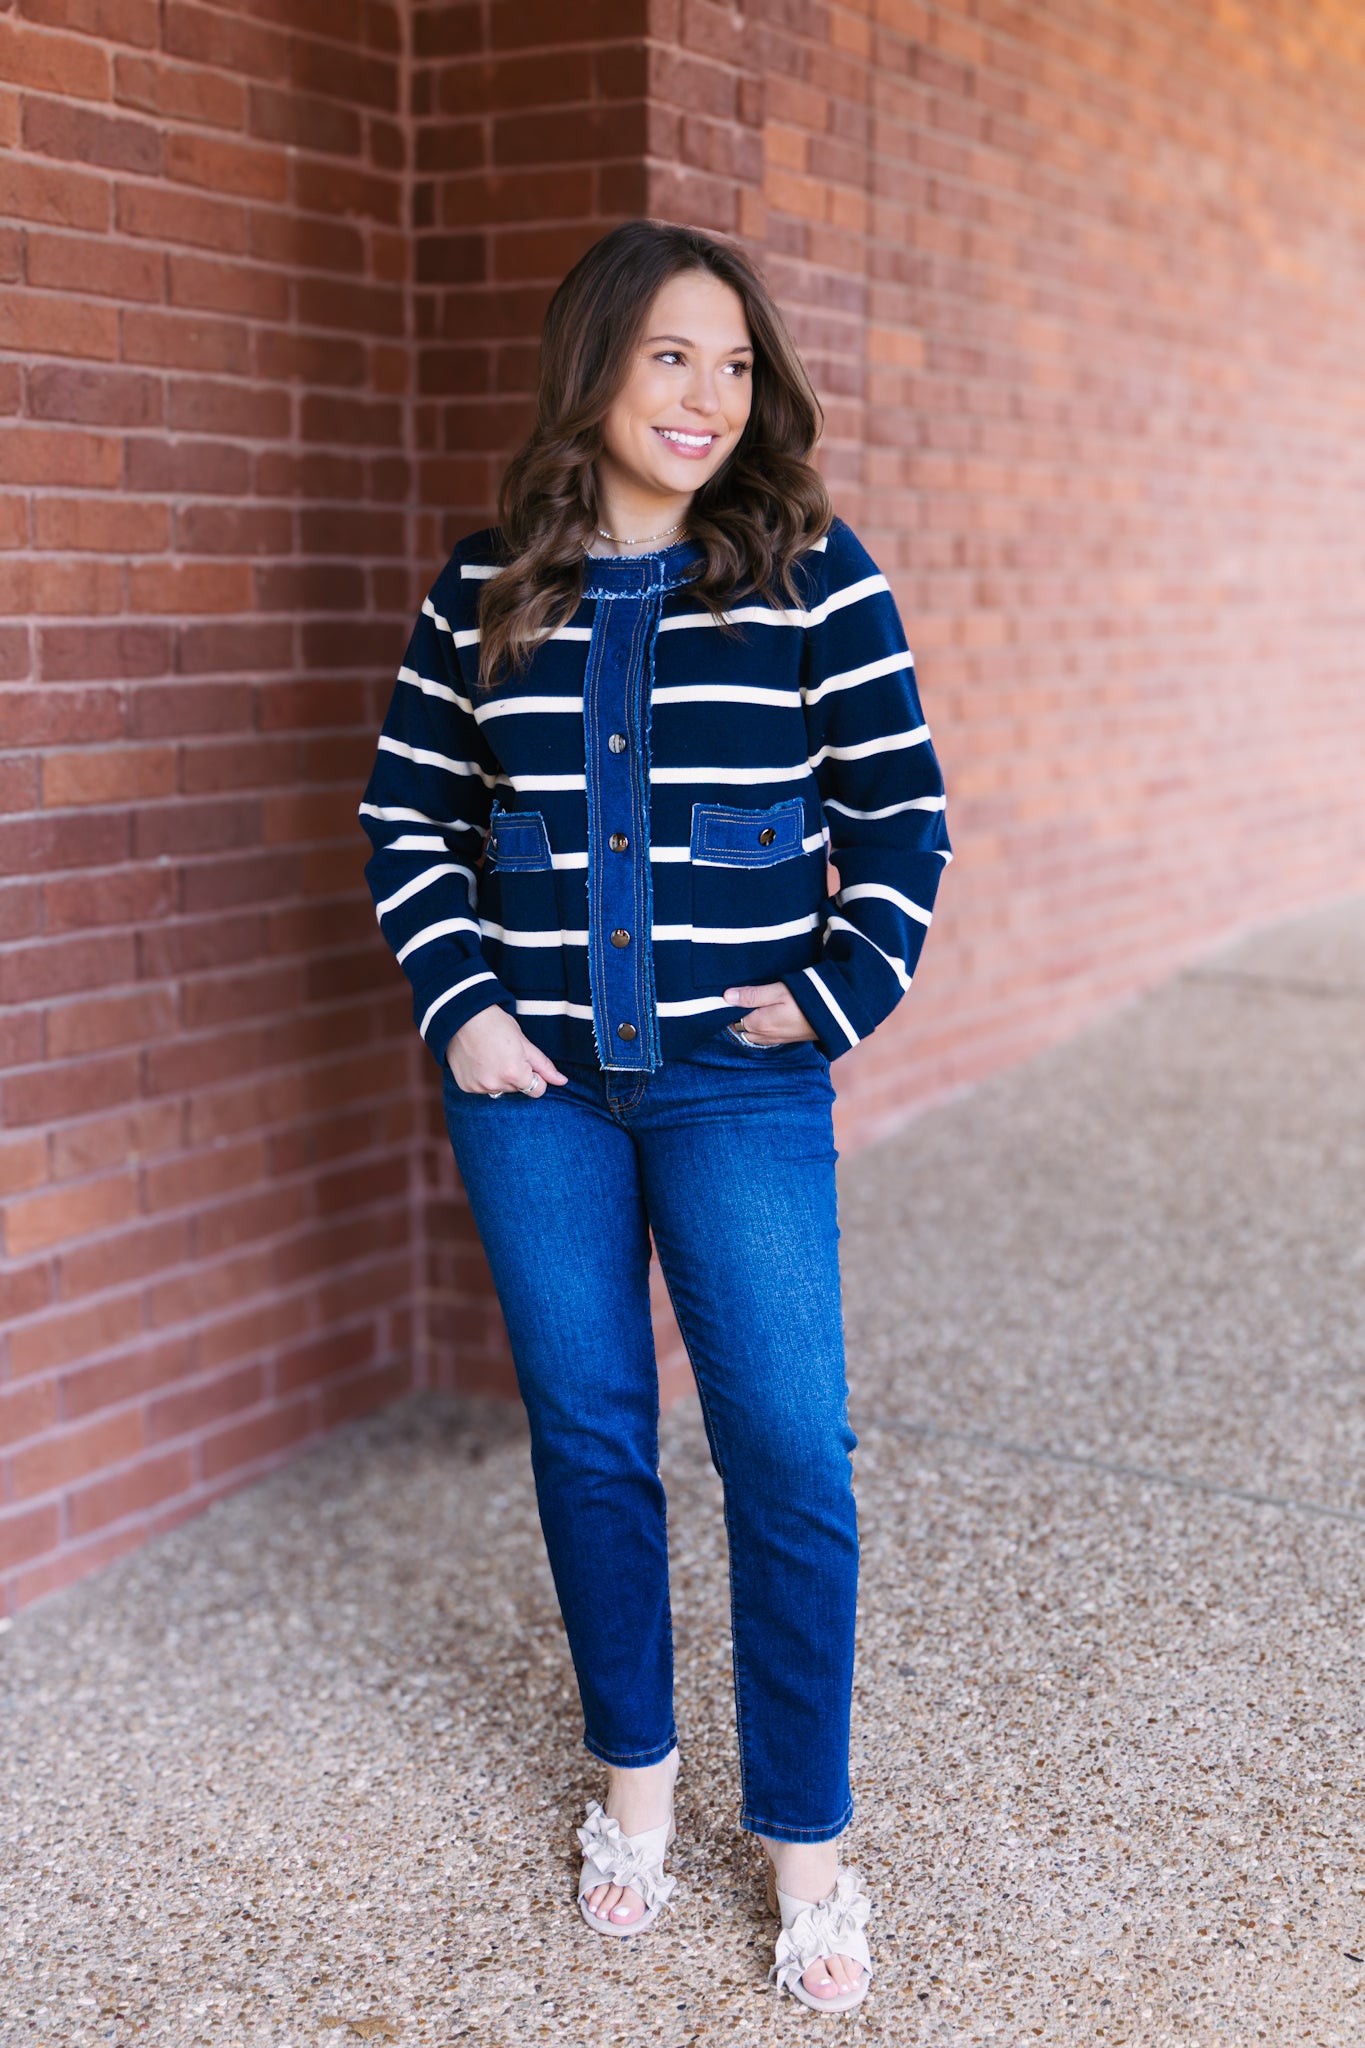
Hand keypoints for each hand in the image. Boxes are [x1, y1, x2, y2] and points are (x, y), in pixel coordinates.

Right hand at [446, 1005, 567, 1095]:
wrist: (462, 1016)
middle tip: (505, 1053)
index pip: (538, 1090)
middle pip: (518, 1089)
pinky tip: (478, 1061)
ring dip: (500, 1078)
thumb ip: (544, 1066)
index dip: (535, 1075)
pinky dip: (483, 1078)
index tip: (524, 1060)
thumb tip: (563, 1081)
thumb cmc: (496, 1024)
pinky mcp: (466, 1086)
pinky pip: (483, 1088)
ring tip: (490, 1056)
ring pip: (501, 1090)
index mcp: (514, 1073)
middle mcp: (495, 1085)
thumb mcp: (524, 1042)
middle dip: (516, 1075)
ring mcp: (478, 1087)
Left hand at [722, 982, 817, 1045]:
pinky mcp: (785, 1039)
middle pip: (740, 1027)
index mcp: (758, 1024)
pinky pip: (764, 1035)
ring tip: (756, 1004)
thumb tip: (726, 996)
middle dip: (738, 1015)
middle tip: (744, 997)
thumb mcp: (778, 991)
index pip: (732, 1018)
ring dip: (750, 1021)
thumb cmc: (806, 1000)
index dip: (731, 1006)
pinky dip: (761, 1026)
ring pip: (752, 1033)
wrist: (835, 1016)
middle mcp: (764, 1036)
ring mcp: (775, 1040)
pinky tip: (768, 1013)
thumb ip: (752, 995)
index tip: (733, 994)